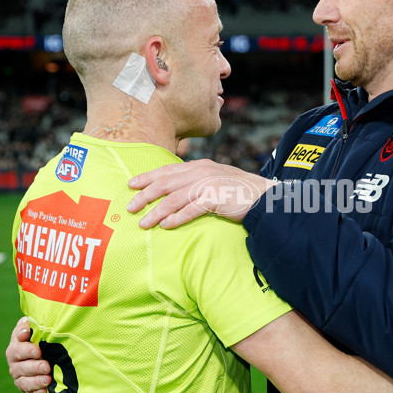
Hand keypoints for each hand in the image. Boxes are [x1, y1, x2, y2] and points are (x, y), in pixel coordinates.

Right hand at [5, 317, 50, 392]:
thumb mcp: (34, 329)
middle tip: (46, 366)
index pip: (18, 349)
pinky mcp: (27, 389)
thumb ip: (29, 325)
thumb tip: (26, 322)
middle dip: (34, 367)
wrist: (44, 353)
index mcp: (16, 348)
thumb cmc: (40, 338)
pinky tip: (45, 391)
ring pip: (24, 382)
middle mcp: (15, 364)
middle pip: (21, 367)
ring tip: (48, 379)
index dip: (26, 350)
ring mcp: (20, 378)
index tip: (38, 350)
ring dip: (36, 381)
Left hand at [127, 159, 274, 228]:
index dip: (148, 177)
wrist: (263, 197)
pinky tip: (166, 226)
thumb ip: (197, 181)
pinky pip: (190, 210)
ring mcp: (208, 185)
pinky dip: (176, 218)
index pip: (167, 170)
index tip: (131, 184)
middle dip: (145, 195)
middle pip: (165, 183)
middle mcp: (201, 172)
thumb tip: (176, 190)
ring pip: (174, 199)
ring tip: (144, 223)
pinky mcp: (215, 199)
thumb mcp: (216, 178)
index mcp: (199, 166)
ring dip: (156, 212)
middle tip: (130, 207)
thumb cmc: (238, 191)